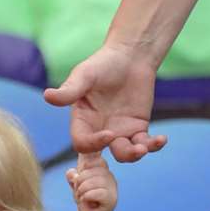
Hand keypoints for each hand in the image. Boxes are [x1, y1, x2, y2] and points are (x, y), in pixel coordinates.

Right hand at [44, 42, 167, 163]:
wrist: (130, 56)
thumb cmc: (103, 63)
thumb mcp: (84, 75)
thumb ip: (69, 90)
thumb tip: (47, 97)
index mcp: (82, 119)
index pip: (82, 142)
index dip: (93, 143)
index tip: (110, 134)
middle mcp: (98, 129)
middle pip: (104, 153)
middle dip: (119, 154)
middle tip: (136, 149)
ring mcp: (119, 130)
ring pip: (124, 153)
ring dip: (136, 154)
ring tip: (146, 147)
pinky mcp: (137, 127)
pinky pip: (144, 143)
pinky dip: (153, 145)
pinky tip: (162, 139)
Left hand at [66, 150, 117, 210]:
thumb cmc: (85, 199)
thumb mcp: (76, 184)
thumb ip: (73, 176)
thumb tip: (72, 173)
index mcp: (101, 168)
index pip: (92, 158)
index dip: (82, 169)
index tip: (79, 180)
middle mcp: (108, 174)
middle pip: (87, 171)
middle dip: (78, 183)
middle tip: (81, 193)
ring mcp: (112, 186)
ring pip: (90, 182)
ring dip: (81, 192)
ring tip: (84, 198)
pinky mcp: (112, 198)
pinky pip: (94, 193)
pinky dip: (86, 198)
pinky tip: (89, 203)